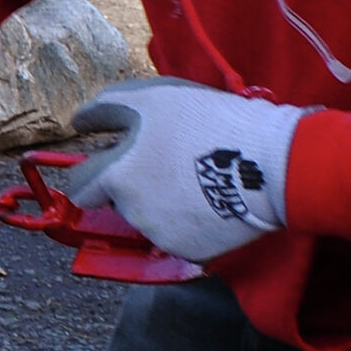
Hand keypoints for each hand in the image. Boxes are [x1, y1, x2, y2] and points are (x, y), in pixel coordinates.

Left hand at [67, 77, 309, 263]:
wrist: (271, 165)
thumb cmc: (207, 123)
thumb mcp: (151, 97)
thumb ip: (106, 108)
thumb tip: (80, 122)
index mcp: (117, 176)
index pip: (81, 187)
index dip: (94, 172)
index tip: (112, 161)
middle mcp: (133, 212)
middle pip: (118, 200)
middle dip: (130, 185)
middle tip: (164, 163)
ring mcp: (162, 236)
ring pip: (148, 218)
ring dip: (160, 201)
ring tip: (194, 176)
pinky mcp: (192, 252)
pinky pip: (178, 234)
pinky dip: (186, 220)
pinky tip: (209, 199)